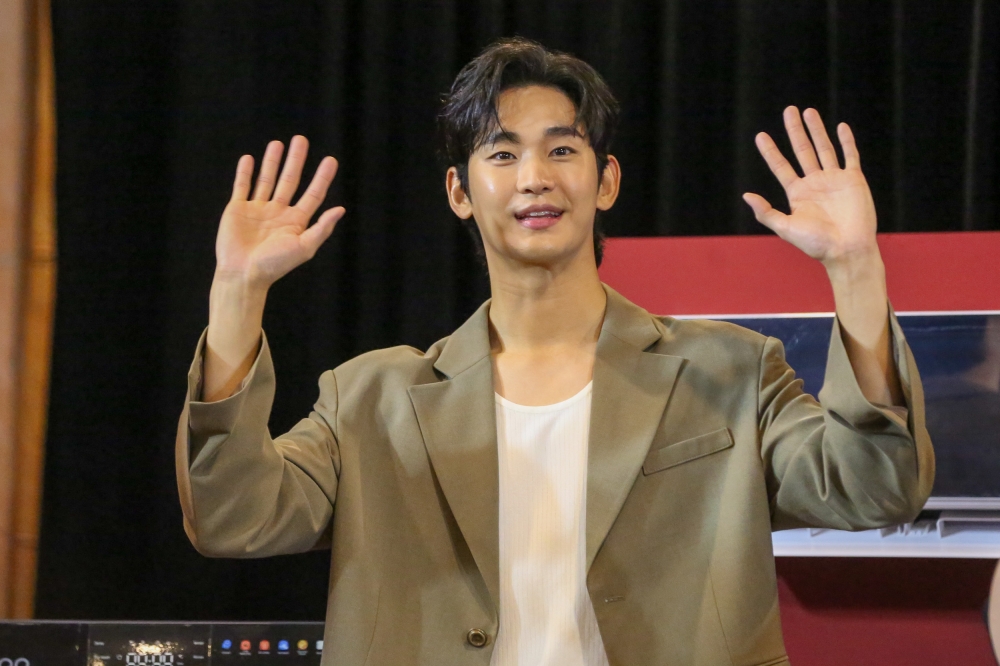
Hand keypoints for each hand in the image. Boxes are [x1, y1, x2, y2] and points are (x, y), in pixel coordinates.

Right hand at [216, 135, 344, 288]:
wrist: (243, 275)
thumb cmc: (275, 265)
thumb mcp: (304, 247)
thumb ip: (322, 228)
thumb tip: (341, 208)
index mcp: (296, 221)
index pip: (312, 194)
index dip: (322, 177)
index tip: (331, 159)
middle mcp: (278, 213)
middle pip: (290, 180)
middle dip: (296, 160)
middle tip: (301, 140)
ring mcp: (258, 210)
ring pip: (267, 179)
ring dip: (272, 161)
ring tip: (277, 143)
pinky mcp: (237, 210)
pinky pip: (242, 186)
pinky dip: (245, 173)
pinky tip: (249, 159)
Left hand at [743, 106, 877, 268]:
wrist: (847, 250)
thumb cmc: (816, 244)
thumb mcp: (786, 228)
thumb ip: (766, 212)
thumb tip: (746, 195)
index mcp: (797, 193)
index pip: (781, 166)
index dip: (770, 151)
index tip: (760, 136)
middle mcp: (814, 183)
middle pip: (802, 150)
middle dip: (795, 131)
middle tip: (788, 110)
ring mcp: (834, 180)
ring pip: (824, 148)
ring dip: (817, 130)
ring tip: (808, 112)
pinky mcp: (853, 180)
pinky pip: (850, 156)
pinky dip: (846, 142)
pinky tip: (840, 127)